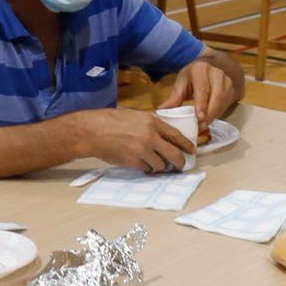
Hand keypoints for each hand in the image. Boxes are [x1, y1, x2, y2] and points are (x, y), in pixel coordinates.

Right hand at [79, 107, 196, 171]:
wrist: (93, 131)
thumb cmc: (111, 121)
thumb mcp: (136, 116)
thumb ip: (151, 125)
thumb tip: (164, 136)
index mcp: (152, 122)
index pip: (176, 135)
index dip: (186, 145)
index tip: (192, 150)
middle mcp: (150, 137)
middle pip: (174, 154)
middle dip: (180, 162)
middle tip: (180, 165)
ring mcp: (142, 151)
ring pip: (161, 164)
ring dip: (160, 166)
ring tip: (155, 163)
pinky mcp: (133, 162)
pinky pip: (147, 169)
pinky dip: (147, 168)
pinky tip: (142, 164)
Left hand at [170, 57, 234, 126]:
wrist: (216, 65)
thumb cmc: (195, 75)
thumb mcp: (183, 81)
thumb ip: (174, 97)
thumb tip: (161, 110)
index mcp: (201, 69)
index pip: (202, 88)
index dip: (202, 103)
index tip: (199, 117)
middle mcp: (217, 73)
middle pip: (216, 96)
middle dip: (209, 114)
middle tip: (200, 127)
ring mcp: (227, 81)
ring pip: (223, 102)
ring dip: (214, 116)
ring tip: (204, 126)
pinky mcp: (232, 89)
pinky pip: (226, 105)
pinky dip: (218, 114)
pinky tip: (210, 120)